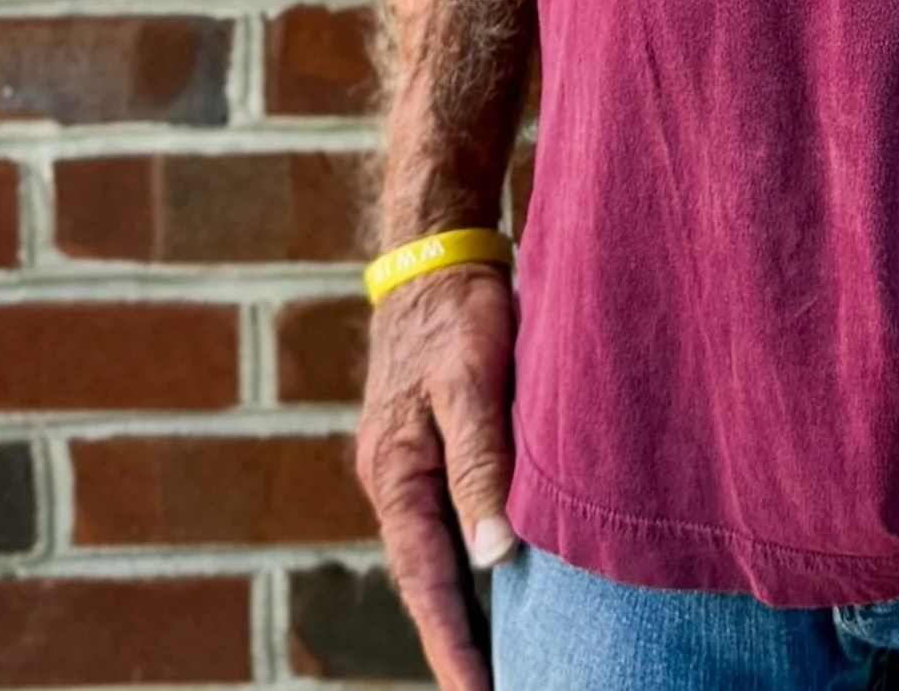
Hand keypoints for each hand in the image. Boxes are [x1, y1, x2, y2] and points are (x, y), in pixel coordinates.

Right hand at [355, 262, 516, 690]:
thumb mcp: (471, 382)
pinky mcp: (431, 443)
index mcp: (394, 473)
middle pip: (425, 580)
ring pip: (436, 554)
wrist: (439, 248)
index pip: (425, 582)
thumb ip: (480, 464)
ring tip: (503, 661)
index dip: (453, 646)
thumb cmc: (458, 310)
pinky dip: (469, 560)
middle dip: (456, 643)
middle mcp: (394, 479)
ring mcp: (409, 463)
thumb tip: (492, 557)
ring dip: (464, 608)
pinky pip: (449, 520)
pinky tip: (499, 581)